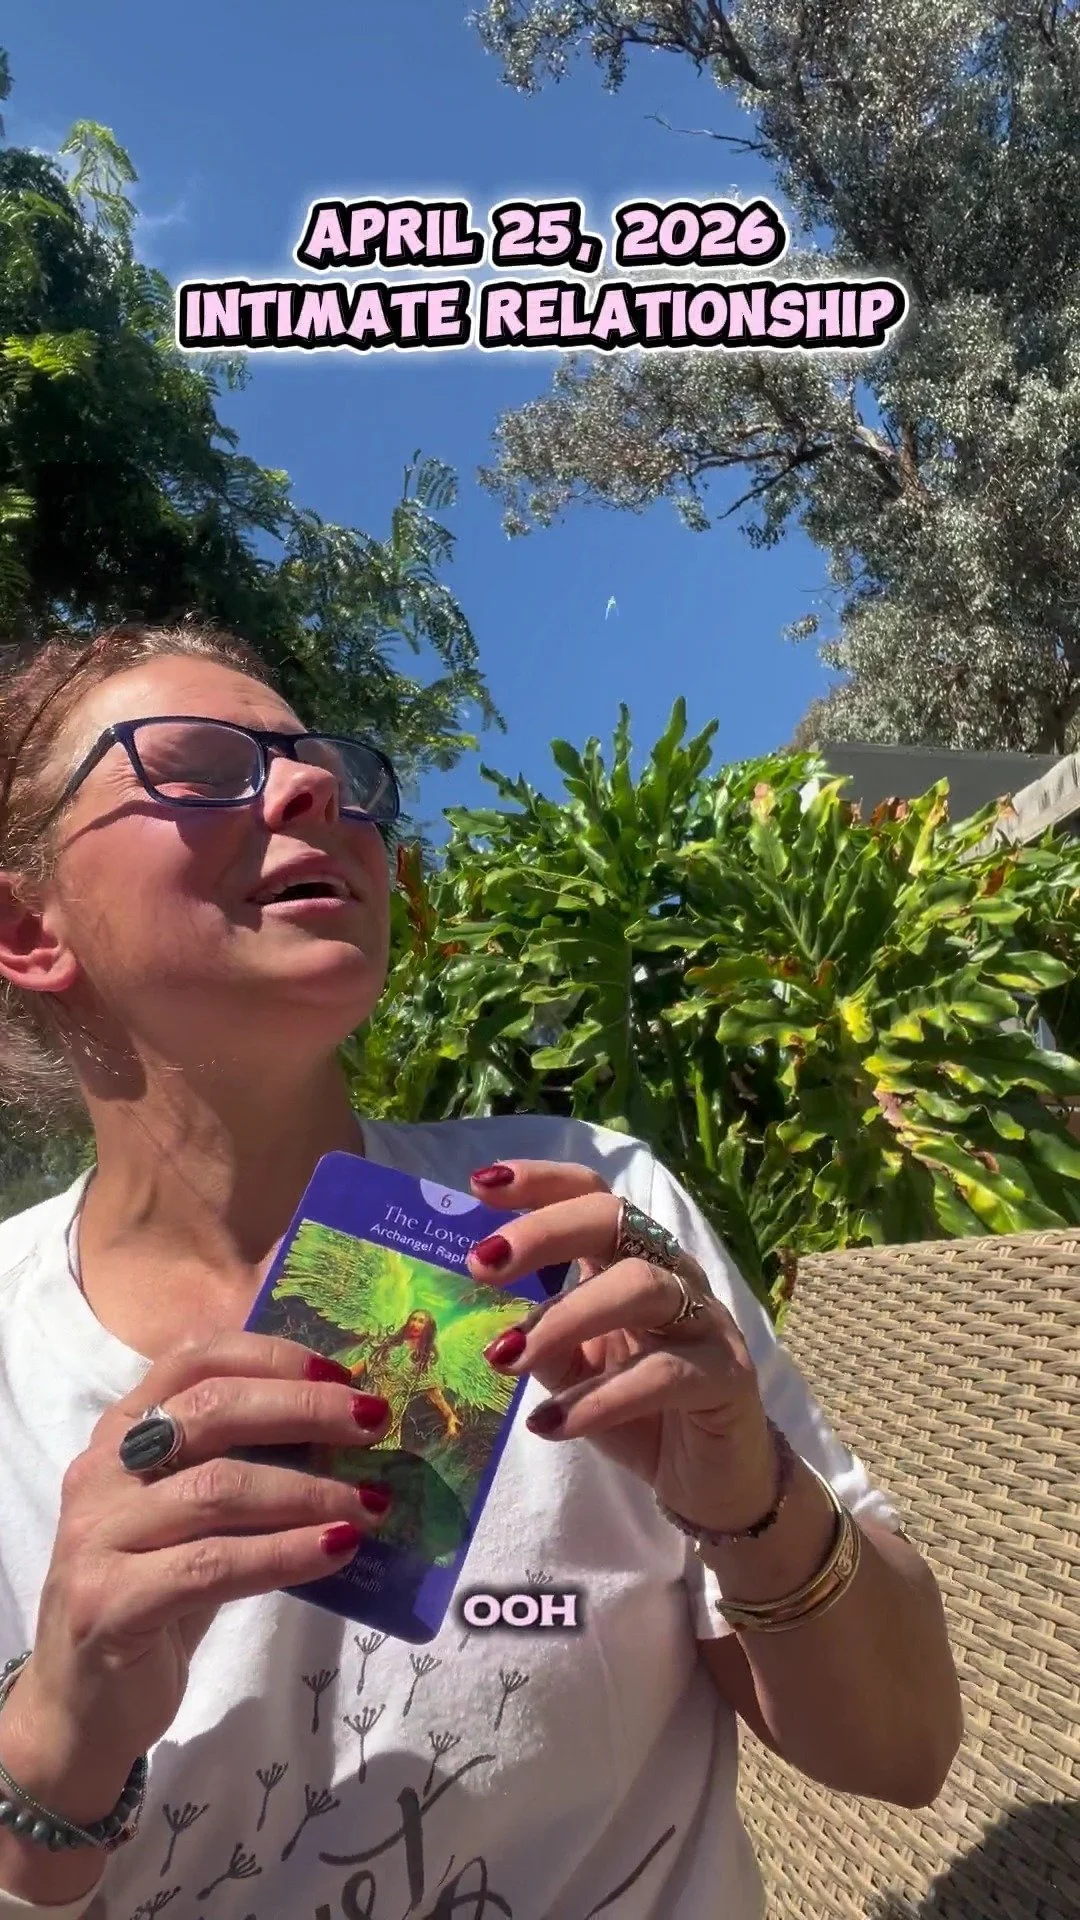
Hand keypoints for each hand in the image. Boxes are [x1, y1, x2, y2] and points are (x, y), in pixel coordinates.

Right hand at [4, 1333, 392, 1813]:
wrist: (81, 1706)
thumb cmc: (155, 1595)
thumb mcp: (193, 1517)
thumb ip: (241, 1465)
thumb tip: (343, 1430)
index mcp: (121, 1432)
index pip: (193, 1358)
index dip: (271, 1357)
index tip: (341, 1374)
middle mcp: (101, 1470)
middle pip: (211, 1411)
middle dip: (304, 1411)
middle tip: (374, 1424)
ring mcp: (97, 1535)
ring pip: (218, 1489)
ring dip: (309, 1492)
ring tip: (370, 1504)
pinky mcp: (107, 1602)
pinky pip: (212, 1565)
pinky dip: (285, 1554)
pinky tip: (337, 1551)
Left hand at [467, 1160, 776, 1533]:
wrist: (712, 1481)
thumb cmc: (638, 1411)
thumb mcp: (573, 1371)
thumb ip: (538, 1339)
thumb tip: (485, 1323)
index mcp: (631, 1260)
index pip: (592, 1195)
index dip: (541, 1182)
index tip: (478, 1186)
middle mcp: (672, 1273)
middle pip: (617, 1219)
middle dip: (544, 1232)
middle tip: (480, 1264)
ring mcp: (706, 1319)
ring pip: (642, 1287)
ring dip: (564, 1317)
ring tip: (503, 1359)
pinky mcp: (728, 1374)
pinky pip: (663, 1373)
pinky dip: (599, 1398)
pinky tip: (550, 1425)